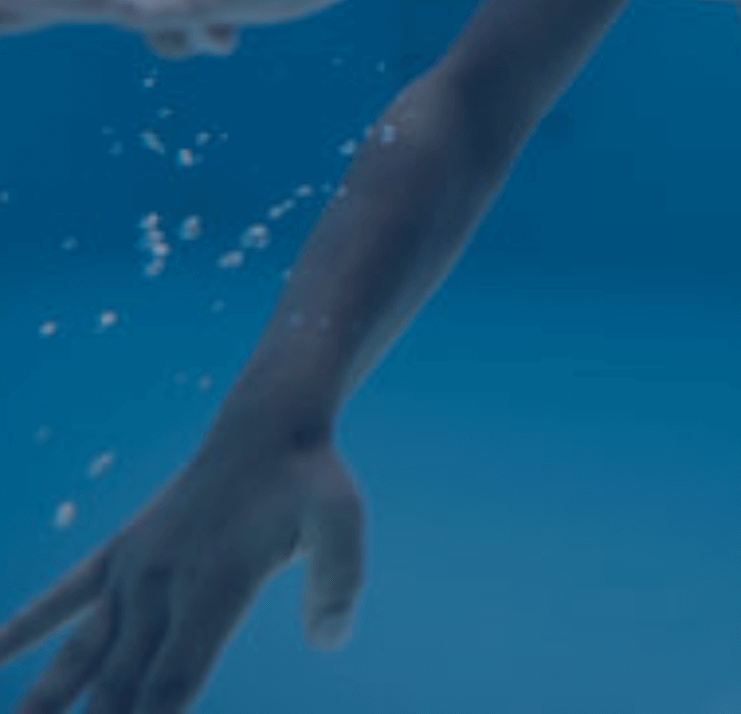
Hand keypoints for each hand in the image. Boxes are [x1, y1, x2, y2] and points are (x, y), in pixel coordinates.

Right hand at [0, 429, 365, 713]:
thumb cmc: (311, 475)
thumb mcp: (343, 519)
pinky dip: (24, 626)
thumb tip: (332, 640)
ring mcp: (133, 569)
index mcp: (212, 589)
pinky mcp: (120, 551)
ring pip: (79, 655)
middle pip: (117, 689)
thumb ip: (339, 581)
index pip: (170, 689)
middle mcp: (161, 586)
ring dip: (45, 705)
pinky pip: (63, 595)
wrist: (270, 421)